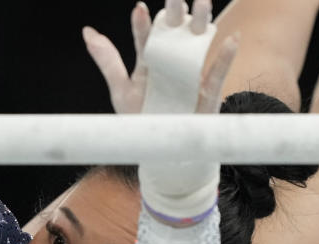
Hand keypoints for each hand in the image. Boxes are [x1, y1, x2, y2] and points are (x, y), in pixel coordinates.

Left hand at [83, 0, 238, 114]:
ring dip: (202, 23)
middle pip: (175, 32)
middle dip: (176, 12)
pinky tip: (231, 39)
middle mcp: (171, 62)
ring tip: (203, 3)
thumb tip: (87, 32)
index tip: (139, 9)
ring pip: (199, 44)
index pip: (146, 37)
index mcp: (150, 61)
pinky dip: (226, 56)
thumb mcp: (121, 90)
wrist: (162, 153)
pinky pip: (218, 72)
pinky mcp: (209, 92)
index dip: (143, 24)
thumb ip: (108, 61)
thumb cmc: (142, 121)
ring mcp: (192, 74)